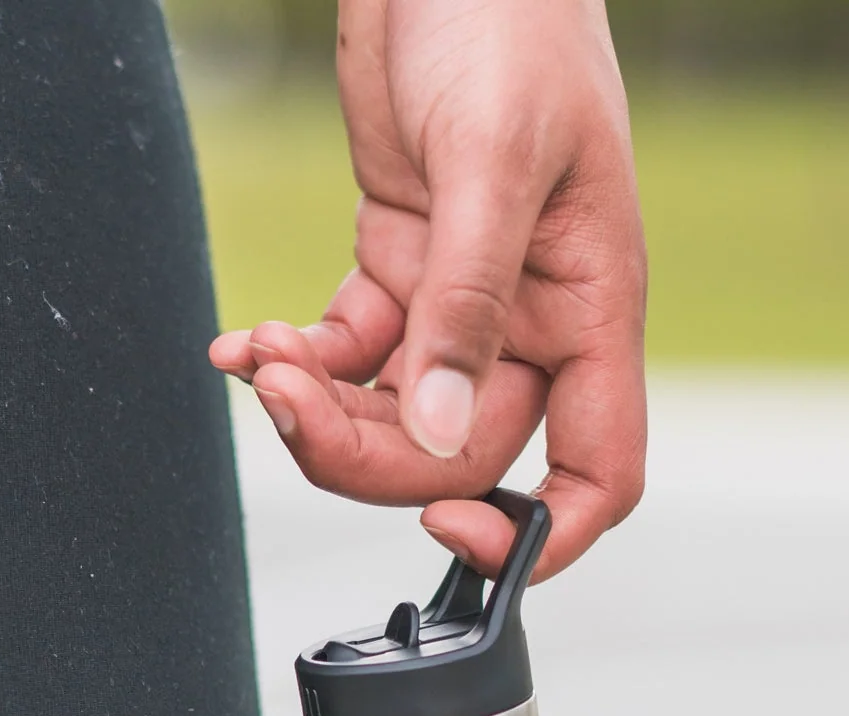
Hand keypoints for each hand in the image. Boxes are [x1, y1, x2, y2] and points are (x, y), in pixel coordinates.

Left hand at [209, 0, 646, 581]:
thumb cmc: (509, 21)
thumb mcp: (492, 161)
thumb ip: (467, 303)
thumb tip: (442, 430)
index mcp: (592, 314)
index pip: (596, 475)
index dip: (536, 531)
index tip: (453, 526)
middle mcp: (537, 327)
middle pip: (464, 455)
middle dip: (372, 452)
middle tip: (294, 406)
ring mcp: (467, 305)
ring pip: (400, 418)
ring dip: (324, 413)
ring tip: (265, 363)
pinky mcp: (402, 269)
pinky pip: (353, 355)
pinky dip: (300, 363)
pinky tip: (251, 346)